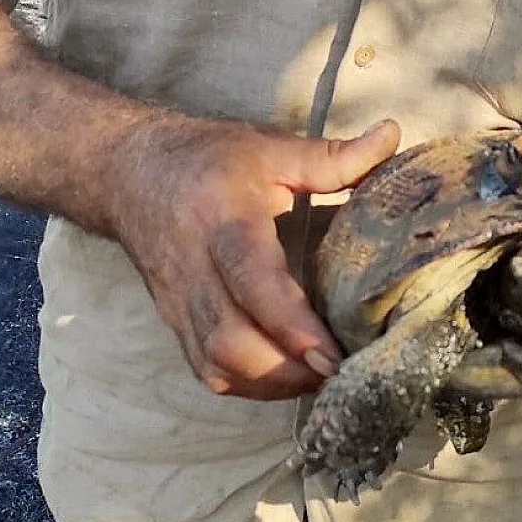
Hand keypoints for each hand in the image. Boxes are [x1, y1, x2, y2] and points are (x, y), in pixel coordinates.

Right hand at [105, 116, 400, 399]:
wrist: (129, 174)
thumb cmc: (207, 160)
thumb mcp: (269, 149)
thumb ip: (333, 156)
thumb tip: (392, 135)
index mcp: (223, 223)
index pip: (253, 284)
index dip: (293, 327)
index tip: (334, 355)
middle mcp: (195, 272)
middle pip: (230, 343)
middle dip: (287, 371)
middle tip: (341, 372)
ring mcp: (180, 305)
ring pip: (217, 366)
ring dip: (272, 385)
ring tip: (321, 378)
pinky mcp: (176, 324)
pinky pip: (208, 371)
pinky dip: (251, 385)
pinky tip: (287, 376)